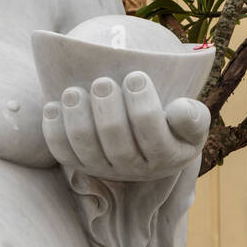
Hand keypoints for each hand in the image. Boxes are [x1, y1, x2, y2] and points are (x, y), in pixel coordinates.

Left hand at [42, 71, 209, 180]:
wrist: (147, 135)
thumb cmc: (172, 121)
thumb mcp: (192, 121)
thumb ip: (193, 117)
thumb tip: (181, 108)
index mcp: (167, 157)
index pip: (154, 136)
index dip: (143, 106)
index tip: (136, 76)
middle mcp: (134, 169)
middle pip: (117, 145)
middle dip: (108, 111)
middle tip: (102, 82)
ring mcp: (105, 169)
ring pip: (86, 149)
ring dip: (77, 119)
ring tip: (73, 92)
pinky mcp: (80, 164)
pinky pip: (62, 152)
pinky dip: (53, 131)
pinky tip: (52, 106)